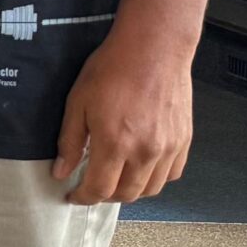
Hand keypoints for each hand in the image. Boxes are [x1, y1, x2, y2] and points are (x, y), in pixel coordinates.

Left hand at [54, 29, 193, 203]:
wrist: (153, 49)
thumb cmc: (112, 70)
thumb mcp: (77, 103)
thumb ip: (69, 142)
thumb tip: (61, 171)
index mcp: (114, 144)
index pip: (99, 189)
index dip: (83, 198)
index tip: (73, 196)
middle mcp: (145, 152)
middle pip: (126, 194)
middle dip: (105, 196)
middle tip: (91, 187)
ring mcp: (168, 148)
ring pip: (151, 189)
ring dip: (131, 191)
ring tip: (115, 179)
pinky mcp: (184, 140)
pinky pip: (172, 173)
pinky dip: (155, 178)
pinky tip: (141, 167)